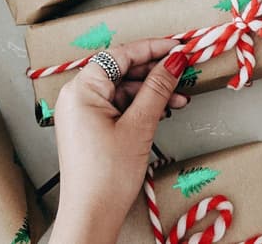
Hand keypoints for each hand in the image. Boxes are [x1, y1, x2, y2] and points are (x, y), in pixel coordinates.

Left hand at [49, 40, 189, 243]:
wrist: (92, 215)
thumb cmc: (106, 176)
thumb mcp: (139, 125)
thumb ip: (158, 88)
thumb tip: (174, 61)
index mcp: (81, 90)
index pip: (120, 55)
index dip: (152, 48)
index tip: (177, 47)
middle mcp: (77, 97)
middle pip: (121, 71)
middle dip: (155, 72)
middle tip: (183, 71)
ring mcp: (83, 113)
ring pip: (123, 89)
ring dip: (152, 92)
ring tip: (180, 98)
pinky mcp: (91, 127)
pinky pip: (119, 106)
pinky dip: (142, 106)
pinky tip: (164, 111)